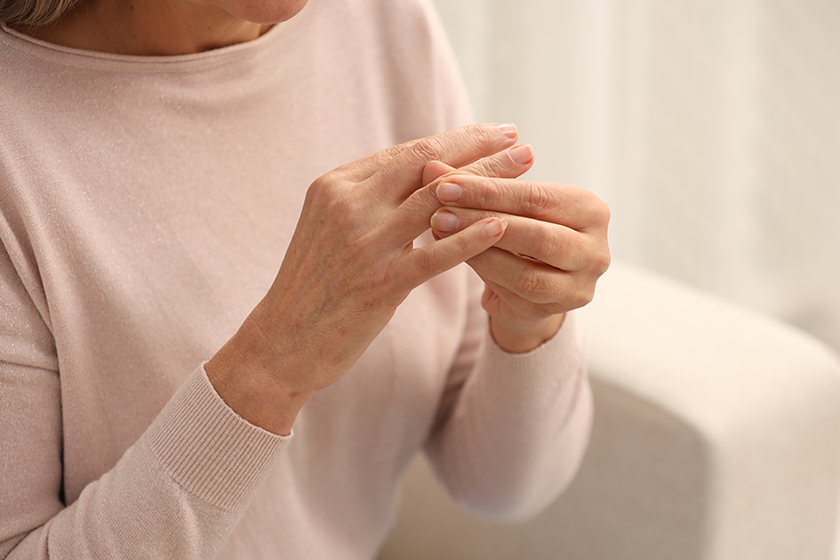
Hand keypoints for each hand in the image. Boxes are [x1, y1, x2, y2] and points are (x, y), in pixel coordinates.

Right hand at [206, 124, 524, 433]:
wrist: (280, 341)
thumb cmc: (312, 286)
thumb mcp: (331, 227)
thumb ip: (370, 200)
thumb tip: (421, 178)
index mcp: (336, 185)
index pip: (407, 153)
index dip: (455, 140)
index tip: (492, 132)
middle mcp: (348, 205)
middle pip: (426, 166)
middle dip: (479, 151)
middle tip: (520, 142)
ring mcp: (363, 244)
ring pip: (436, 202)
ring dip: (487, 184)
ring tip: (524, 172)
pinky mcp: (378, 283)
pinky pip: (434, 254)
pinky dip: (470, 239)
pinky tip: (502, 226)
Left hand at [426, 145, 610, 351]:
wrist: (531, 285)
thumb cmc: (519, 233)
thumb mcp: (506, 206)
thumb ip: (476, 185)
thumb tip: (431, 165)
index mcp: (592, 210)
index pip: (538, 197)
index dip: (490, 190)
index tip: (446, 182)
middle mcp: (596, 250)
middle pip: (536, 234)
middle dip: (482, 219)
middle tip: (438, 208)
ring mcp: (581, 285)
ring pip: (527, 270)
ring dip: (479, 250)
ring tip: (440, 230)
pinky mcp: (559, 311)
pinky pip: (517, 293)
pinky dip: (485, 272)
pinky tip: (454, 257)